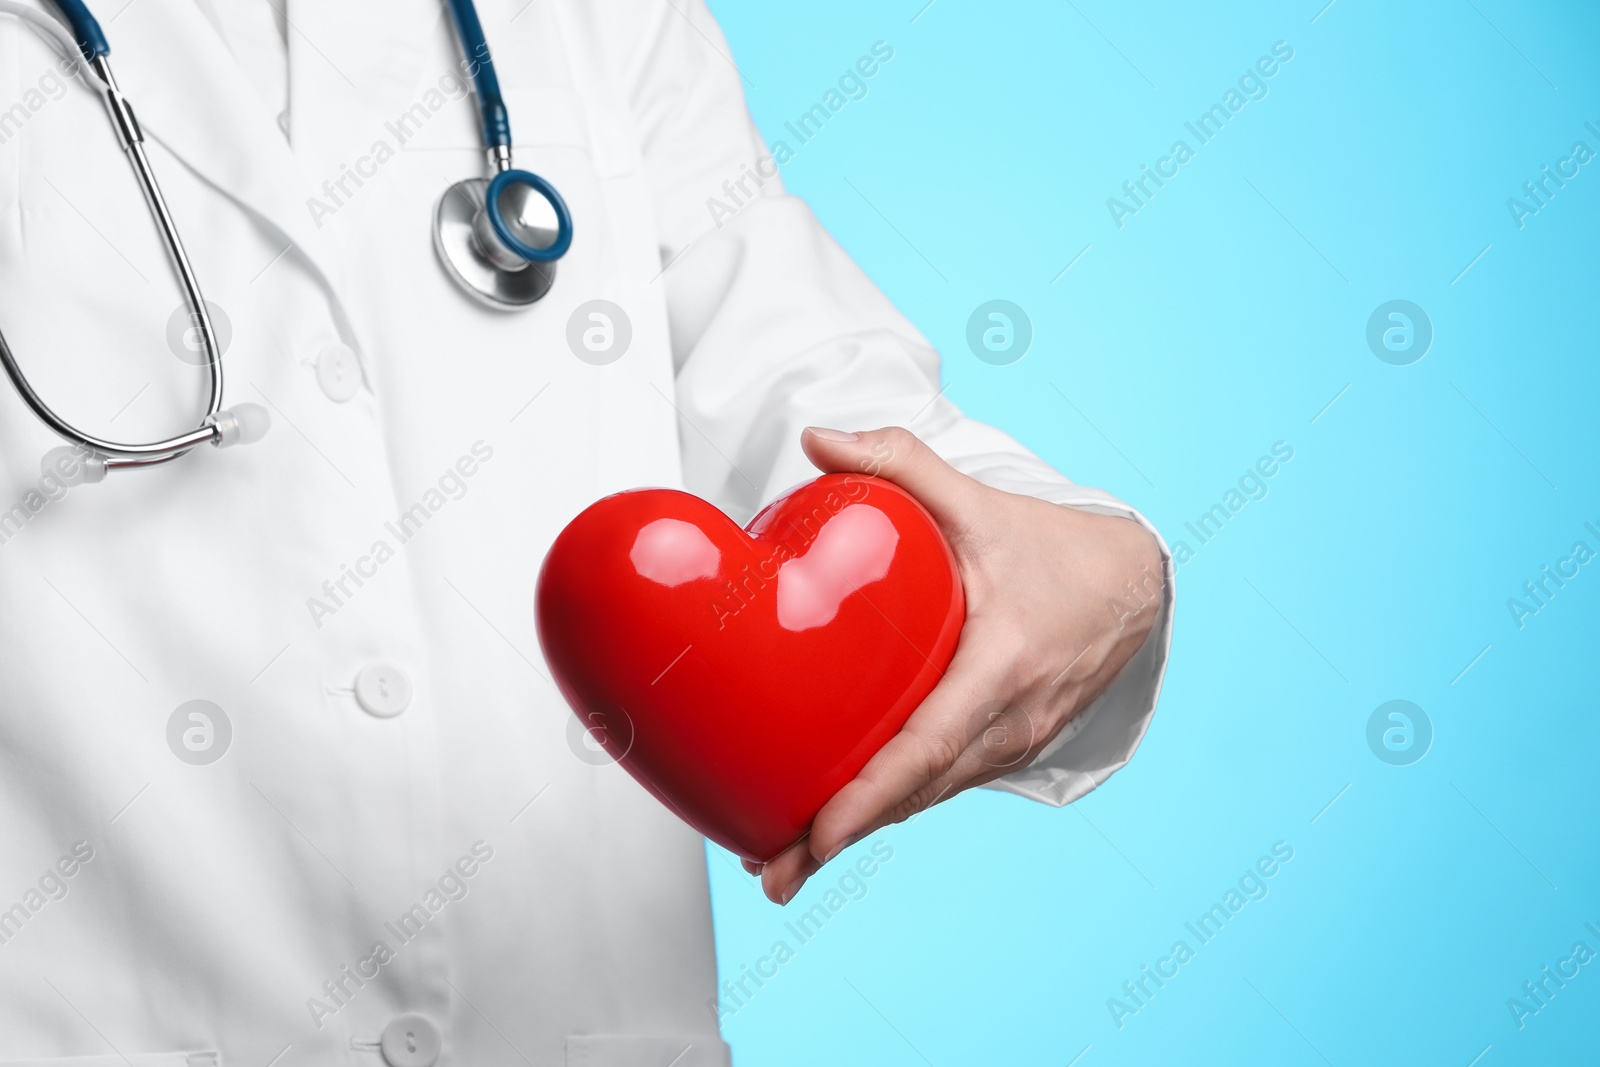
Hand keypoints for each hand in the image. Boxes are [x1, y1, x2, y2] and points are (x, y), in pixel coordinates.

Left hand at [744, 426, 1164, 903]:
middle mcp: (1010, 721)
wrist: (1135, 585)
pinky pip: (942, 784)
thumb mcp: (979, 499)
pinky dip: (892, 808)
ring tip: (786, 864)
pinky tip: (838, 823)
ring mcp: (1013, 743)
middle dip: (841, 839)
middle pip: (916, 794)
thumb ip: (899, 463)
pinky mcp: (1007, 748)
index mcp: (1001, 666)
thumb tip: (814, 439)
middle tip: (772, 873)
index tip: (816, 836)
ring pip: (927, 798)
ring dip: (860, 834)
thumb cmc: (1050, 546)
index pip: (928, 746)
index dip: (870, 798)